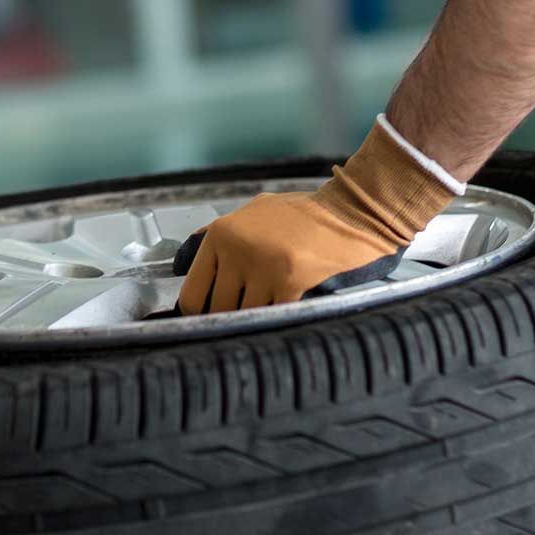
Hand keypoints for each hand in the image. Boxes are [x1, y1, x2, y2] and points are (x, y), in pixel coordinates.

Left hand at [175, 118, 462, 314]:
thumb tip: (183, 266)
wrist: (352, 213)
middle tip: (245, 317)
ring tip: (271, 308)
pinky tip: (290, 306)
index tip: (210, 321)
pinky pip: (275, 314)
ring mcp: (263, 266)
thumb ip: (219, 238)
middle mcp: (236, 249)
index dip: (200, 313)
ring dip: (258, 318)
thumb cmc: (303, 215)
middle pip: (218, 310)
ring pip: (246, 316)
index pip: (193, 293)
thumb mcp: (253, 213)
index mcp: (221, 234)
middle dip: (231, 318)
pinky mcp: (290, 281)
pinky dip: (281, 315)